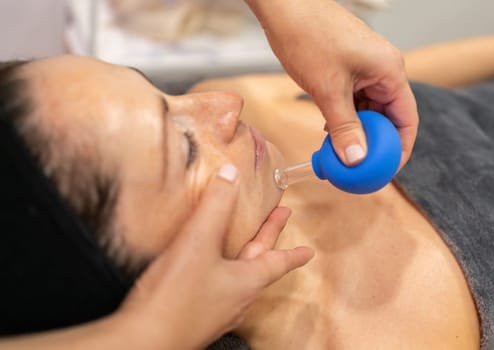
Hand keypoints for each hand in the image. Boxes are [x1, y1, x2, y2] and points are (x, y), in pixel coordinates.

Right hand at [119, 164, 313, 349]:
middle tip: (278, 219)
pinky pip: (218, 286)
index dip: (293, 252)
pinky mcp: (197, 314)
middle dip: (268, 240)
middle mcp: (238, 298)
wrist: (145, 339)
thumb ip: (215, 206)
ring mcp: (218, 309)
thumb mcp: (199, 242)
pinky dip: (222, 269)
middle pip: (259, 263)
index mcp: (247, 281)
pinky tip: (205, 267)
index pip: (278, 262)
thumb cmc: (177, 296)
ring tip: (244, 242)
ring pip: (239, 276)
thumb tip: (231, 175)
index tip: (308, 251)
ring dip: (246, 256)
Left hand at [246, 0, 417, 168]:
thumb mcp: (328, 89)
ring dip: (355, 131)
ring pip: (368, 110)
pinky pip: (354, 100)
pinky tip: (329, 130)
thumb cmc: (309, 37)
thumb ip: (344, 126)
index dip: (400, 149)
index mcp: (390, 71)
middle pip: (388, 117)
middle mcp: (383, 70)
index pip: (406, 119)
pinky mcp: (349, 69)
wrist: (286, 8)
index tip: (386, 171)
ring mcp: (366, 69)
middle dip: (374, 143)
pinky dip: (344, 117)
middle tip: (358, 167)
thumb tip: (356, 159)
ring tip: (340, 152)